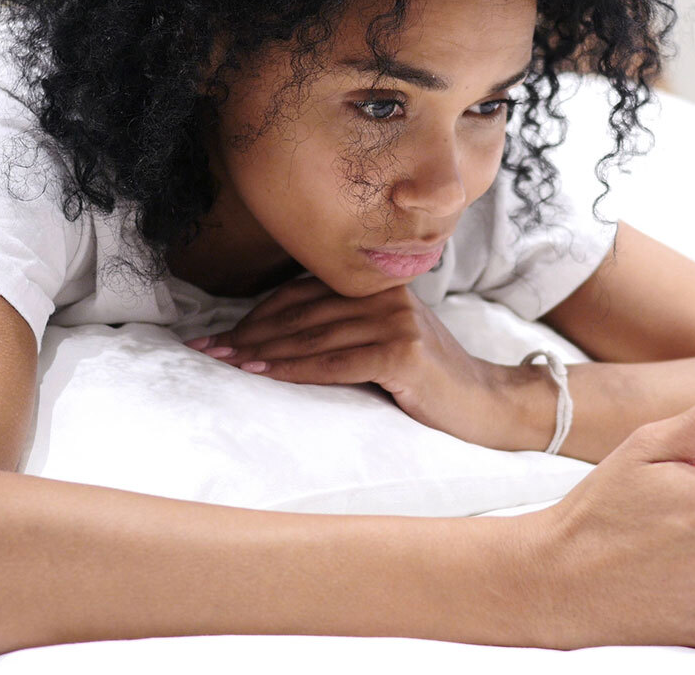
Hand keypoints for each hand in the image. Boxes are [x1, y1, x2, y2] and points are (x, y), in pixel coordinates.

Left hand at [183, 276, 517, 448]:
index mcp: (379, 287)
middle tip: (205, 351)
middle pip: (303, 312)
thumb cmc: (430, 382)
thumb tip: (271, 337)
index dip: (256, 313)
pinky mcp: (405, 353)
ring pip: (313, 335)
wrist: (488, 406)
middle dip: (248, 333)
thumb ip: (344, 330)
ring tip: (224, 364)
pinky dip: (295, 368)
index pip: (304, 294)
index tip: (217, 335)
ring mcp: (398, 321)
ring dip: (262, 351)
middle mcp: (388, 296)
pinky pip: (336, 361)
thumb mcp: (387, 343)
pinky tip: (263, 374)